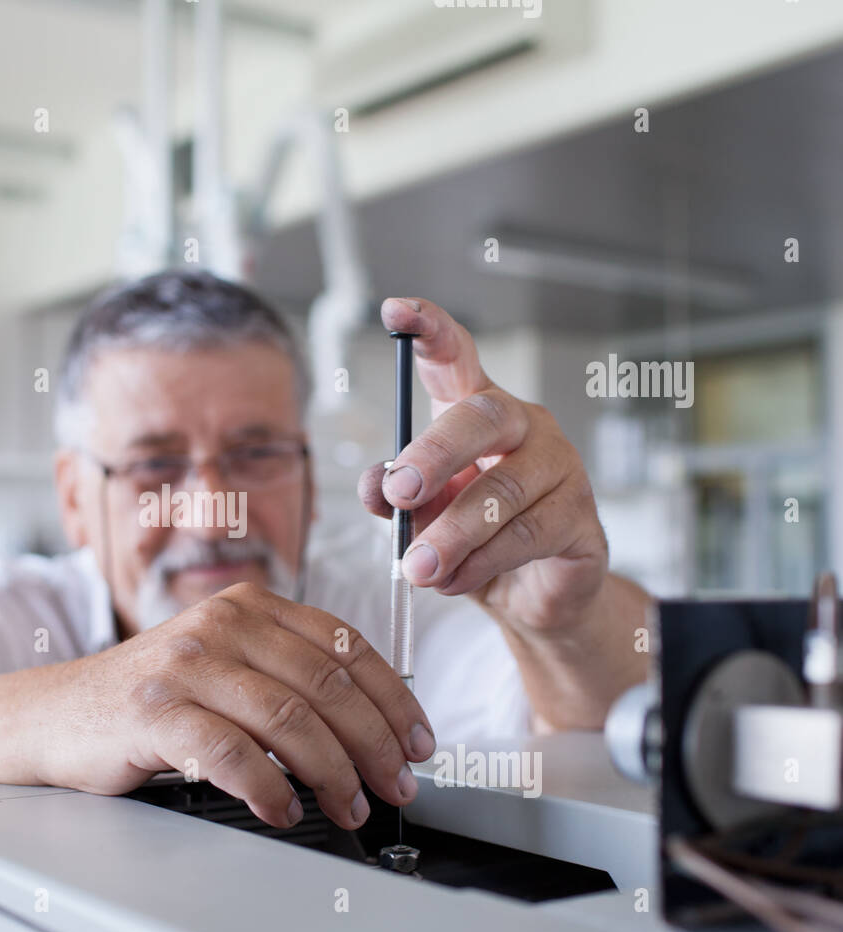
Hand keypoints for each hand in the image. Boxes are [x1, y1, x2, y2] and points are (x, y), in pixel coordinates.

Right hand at [39, 581, 435, 829]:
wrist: (55, 714)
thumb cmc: (150, 699)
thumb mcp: (224, 666)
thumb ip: (285, 676)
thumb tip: (372, 727)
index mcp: (249, 607)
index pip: (346, 646)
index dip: (395, 699)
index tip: (419, 743)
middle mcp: (220, 624)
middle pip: (327, 686)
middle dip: (376, 745)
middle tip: (396, 787)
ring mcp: (185, 665)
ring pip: (289, 720)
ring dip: (333, 775)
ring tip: (348, 807)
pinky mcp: (153, 711)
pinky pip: (230, 754)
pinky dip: (269, 788)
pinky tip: (284, 810)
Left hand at [359, 297, 607, 633]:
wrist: (527, 596)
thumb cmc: (472, 538)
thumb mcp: (420, 516)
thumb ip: (392, 496)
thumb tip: (374, 486)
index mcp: (477, 412)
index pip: (456, 357)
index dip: (428, 330)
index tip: (393, 311)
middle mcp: (523, 426)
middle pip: (481, 418)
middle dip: (433, 455)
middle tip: (400, 492)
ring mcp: (560, 467)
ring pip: (501, 490)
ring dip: (451, 533)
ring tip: (417, 567)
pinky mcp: (580, 517)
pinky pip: (524, 535)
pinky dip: (479, 563)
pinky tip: (452, 580)